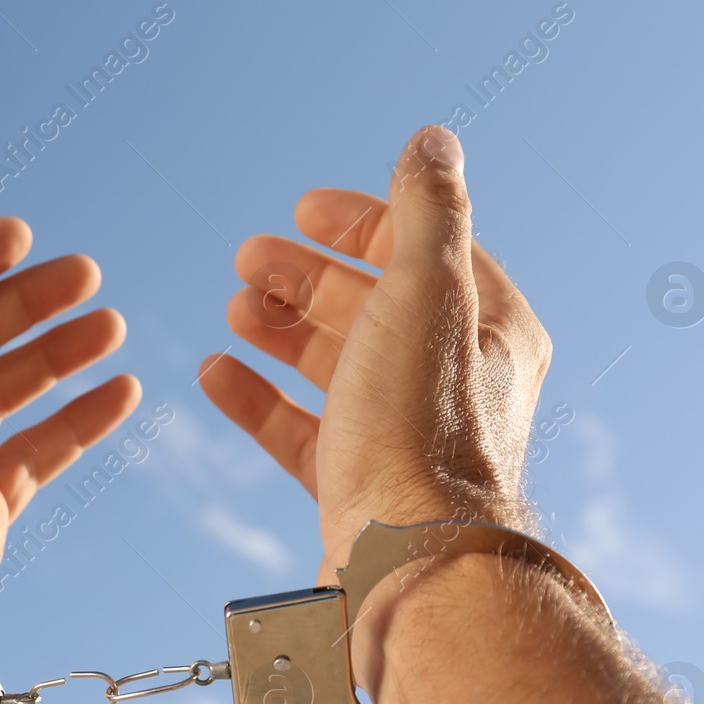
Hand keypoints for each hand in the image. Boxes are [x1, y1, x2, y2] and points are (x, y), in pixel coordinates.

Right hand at [198, 126, 550, 584]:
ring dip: (280, 330)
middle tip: (247, 260)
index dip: (362, 223)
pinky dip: (257, 399)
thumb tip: (431, 140)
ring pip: (333, 368)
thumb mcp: (426, 294)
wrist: (407, 563)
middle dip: (306, 277)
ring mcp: (399, 438)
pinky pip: (298, 433)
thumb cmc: (421, 429)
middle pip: (371, 308)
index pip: (425, 253)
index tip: (301, 212)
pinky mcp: (353, 488)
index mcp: (487, 332)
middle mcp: (449, 383)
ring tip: (234, 308)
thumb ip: (424, 212)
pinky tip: (217, 373)